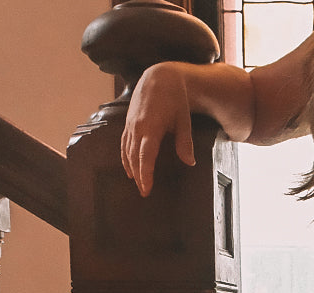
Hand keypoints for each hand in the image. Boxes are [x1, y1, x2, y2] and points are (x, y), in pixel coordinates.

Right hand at [121, 63, 196, 195]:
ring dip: (131, 168)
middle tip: (145, 193)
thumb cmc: (175, 99)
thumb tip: (190, 162)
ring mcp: (130, 124)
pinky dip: (125, 157)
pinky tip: (129, 169)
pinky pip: (124, 143)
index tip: (146, 188)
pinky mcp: (128, 122)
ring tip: (138, 184)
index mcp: (151, 126)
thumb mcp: (183, 120)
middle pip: (134, 156)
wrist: (159, 77)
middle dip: (139, 175)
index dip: (145, 172)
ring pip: (127, 151)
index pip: (146, 155)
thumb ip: (185, 142)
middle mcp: (137, 126)